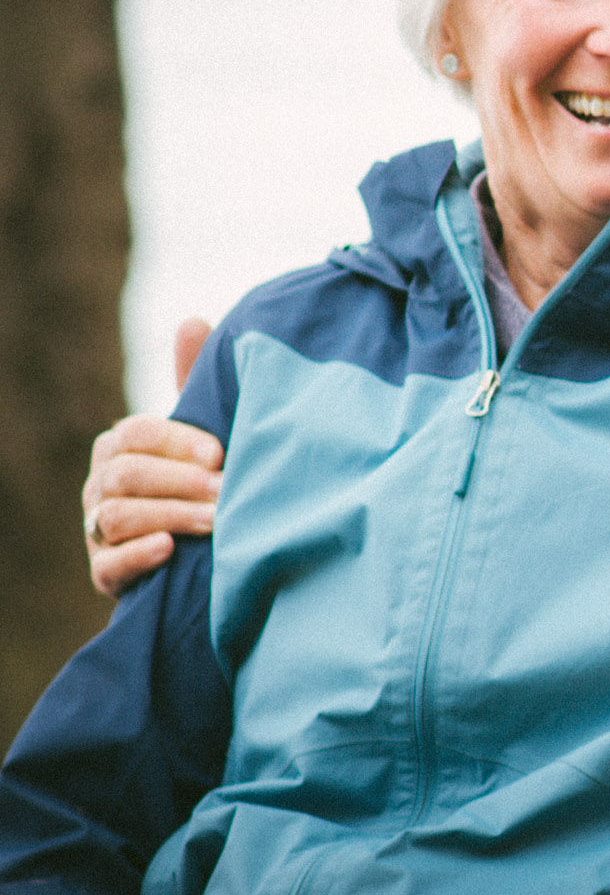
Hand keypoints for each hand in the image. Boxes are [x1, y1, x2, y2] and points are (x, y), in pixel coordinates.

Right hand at [83, 318, 220, 596]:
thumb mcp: (205, 434)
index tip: (221, 453)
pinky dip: (139, 557)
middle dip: (179, 482)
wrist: (210, 547)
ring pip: (117, 517)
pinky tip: (170, 551)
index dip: (176, 442)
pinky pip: (108, 567)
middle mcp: (102, 484)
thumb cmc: (207, 478)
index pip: (135, 434)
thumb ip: (195, 383)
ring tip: (216, 522)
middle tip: (226, 490)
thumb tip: (192, 321)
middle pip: (125, 475)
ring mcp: (99, 530)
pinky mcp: (106, 573)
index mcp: (123, 445)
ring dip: (170, 517)